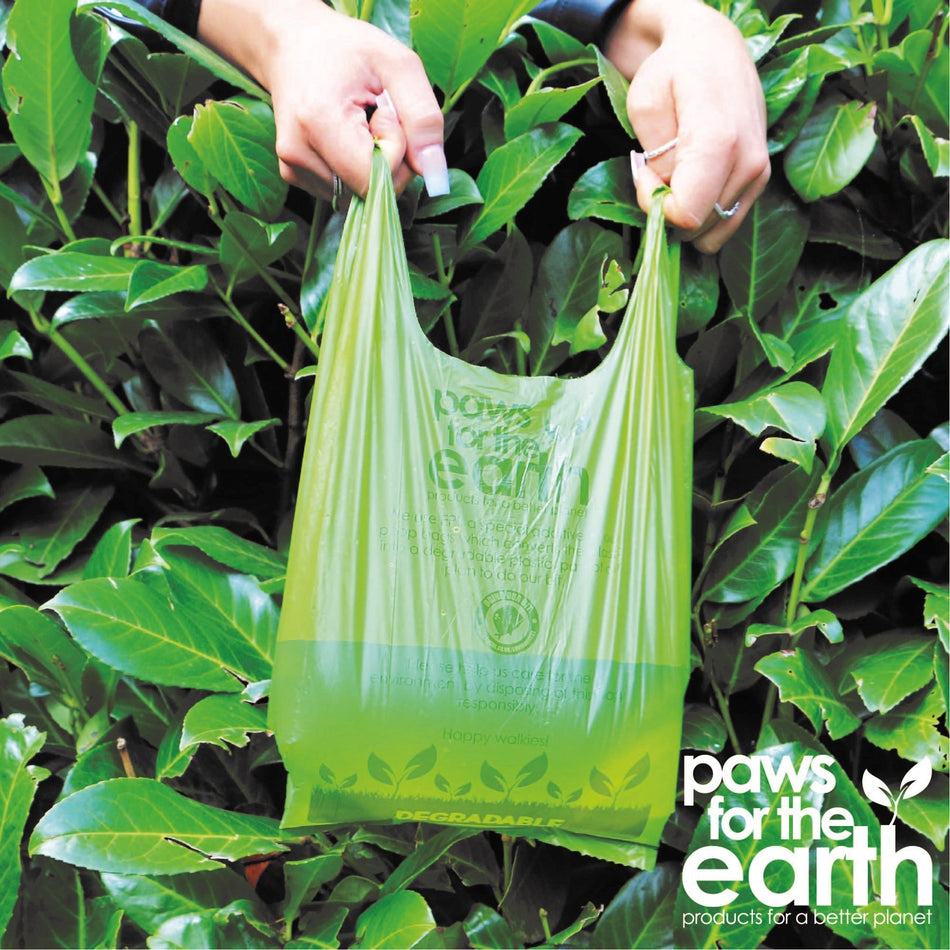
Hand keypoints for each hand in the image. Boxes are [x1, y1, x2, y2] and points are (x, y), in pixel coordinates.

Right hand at [196, 0, 447, 197]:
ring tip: (356, 122)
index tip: (386, 113)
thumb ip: (423, 117)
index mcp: (319, 122)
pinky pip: (345, 190)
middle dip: (388, 160)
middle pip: (370, 190)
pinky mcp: (294, 176)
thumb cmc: (345, 49)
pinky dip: (354, 169)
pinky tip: (344, 136)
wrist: (293, 44)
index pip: (377, 177)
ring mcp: (293, 168)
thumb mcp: (397, 65)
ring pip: (359, 193)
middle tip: (375, 117)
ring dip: (371, 164)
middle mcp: (298, 153)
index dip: (396, 150)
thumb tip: (434, 171)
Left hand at [606, 0, 769, 251]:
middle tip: (655, 170)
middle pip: (697, 226)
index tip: (643, 171)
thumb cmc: (672, 71)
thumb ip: (657, 159)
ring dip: (684, 214)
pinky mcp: (760, 181)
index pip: (686, 213)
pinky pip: (725, 224)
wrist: (712, 48)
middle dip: (667, 209)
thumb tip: (666, 192)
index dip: (654, 204)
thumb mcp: (646, 106)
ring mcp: (759, 174)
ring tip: (674, 174)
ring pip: (711, 232)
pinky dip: (702, 216)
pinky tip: (692, 182)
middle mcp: (749, 162)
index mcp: (721, 141)